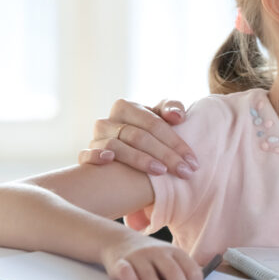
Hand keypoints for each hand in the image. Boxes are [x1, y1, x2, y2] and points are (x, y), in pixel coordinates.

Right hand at [81, 98, 197, 178]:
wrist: (127, 151)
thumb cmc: (148, 132)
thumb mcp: (161, 118)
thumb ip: (171, 108)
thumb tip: (177, 117)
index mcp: (126, 107)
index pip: (154, 123)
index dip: (175, 142)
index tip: (192, 161)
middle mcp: (107, 121)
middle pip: (139, 136)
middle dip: (165, 155)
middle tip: (184, 172)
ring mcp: (95, 139)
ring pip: (116, 147)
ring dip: (140, 159)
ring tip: (160, 172)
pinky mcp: (85, 156)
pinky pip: (86, 155)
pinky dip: (96, 156)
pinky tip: (110, 161)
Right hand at [101, 234, 204, 279]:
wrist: (119, 240)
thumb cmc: (149, 257)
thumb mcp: (168, 260)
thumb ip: (179, 275)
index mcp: (174, 252)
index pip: (190, 269)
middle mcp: (158, 252)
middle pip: (172, 271)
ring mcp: (139, 256)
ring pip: (149, 275)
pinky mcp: (120, 262)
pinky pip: (126, 272)